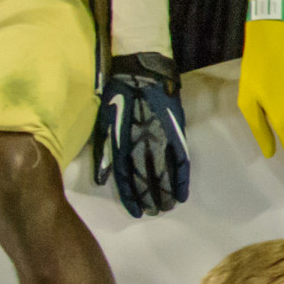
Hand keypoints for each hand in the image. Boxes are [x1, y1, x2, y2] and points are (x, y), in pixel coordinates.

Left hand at [92, 52, 191, 216]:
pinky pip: (181, 162)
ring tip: (167, 207)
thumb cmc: (118, 94)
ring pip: (165, 174)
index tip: (136, 212)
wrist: (143, 71)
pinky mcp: (177, 133)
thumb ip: (104, 152)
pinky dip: (181, 179)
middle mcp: (142, 147)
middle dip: (150, 198)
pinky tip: (182, 193)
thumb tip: (101, 179)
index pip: (127, 179)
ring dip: (165, 193)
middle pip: (147, 181)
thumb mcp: (104, 122)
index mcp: (123, 145)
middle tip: (153, 211)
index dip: (132, 197)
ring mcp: (162, 141)